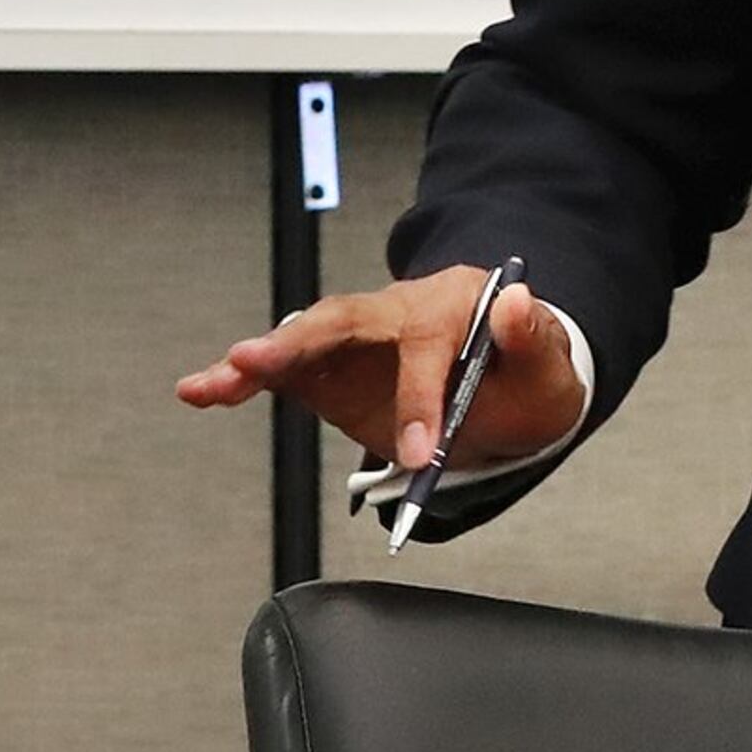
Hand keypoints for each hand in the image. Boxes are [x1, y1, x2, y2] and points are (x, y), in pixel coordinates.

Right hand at [176, 267, 586, 473]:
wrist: (509, 385)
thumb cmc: (526, 376)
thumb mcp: (549, 364)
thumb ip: (533, 336)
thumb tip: (515, 300)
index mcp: (453, 304)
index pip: (424, 343)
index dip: (419, 396)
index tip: (421, 451)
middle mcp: (397, 311)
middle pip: (345, 318)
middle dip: (301, 341)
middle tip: (256, 362)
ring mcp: (360, 341)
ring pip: (305, 339)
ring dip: (259, 360)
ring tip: (211, 383)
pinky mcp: (334, 372)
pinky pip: (286, 372)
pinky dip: (243, 380)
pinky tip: (201, 390)